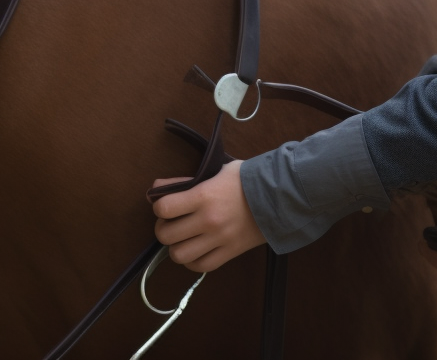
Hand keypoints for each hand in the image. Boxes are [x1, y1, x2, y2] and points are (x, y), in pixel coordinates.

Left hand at [150, 160, 267, 272]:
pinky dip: (192, 261)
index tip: (165, 205)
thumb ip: (186, 181)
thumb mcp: (216, 171)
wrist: (280, 196)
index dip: (159, 207)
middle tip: (171, 223)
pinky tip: (195, 250)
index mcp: (204, 195)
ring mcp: (219, 239)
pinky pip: (200, 266)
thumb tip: (156, 190)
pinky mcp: (230, 252)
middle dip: (163, 228)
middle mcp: (208, 219)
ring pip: (179, 255)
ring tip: (183, 238)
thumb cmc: (246, 179)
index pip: (164, 208)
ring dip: (176, 247)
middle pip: (166, 235)